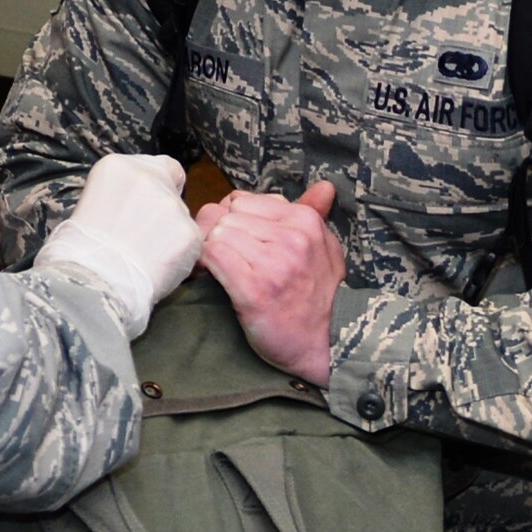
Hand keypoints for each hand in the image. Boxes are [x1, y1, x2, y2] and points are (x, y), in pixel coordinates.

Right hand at [34, 153, 204, 337]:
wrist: (89, 284)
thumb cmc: (76, 251)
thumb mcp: (90, 204)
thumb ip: (119, 196)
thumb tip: (135, 206)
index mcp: (118, 166)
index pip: (162, 166)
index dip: (160, 186)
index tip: (149, 205)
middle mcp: (149, 178)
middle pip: (172, 191)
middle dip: (161, 211)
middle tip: (143, 237)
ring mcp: (173, 205)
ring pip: (181, 219)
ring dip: (171, 234)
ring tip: (146, 258)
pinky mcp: (190, 234)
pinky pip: (190, 245)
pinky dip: (179, 257)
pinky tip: (157, 269)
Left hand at [196, 180, 344, 384]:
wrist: (326, 345)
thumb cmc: (319, 298)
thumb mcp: (326, 250)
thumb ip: (315, 215)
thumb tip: (324, 186)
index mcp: (304, 221)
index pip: (241, 200)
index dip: (228, 220)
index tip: (230, 240)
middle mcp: (291, 237)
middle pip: (224, 215)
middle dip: (214, 235)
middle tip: (218, 257)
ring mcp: (274, 262)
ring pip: (216, 233)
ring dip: (208, 252)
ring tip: (216, 270)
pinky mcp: (255, 289)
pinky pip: (213, 255)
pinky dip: (205, 265)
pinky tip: (212, 277)